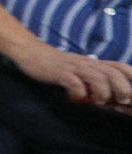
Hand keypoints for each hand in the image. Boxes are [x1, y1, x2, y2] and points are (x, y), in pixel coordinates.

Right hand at [12, 43, 131, 108]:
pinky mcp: (59, 72)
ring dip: (103, 92)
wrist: (32, 53)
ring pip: (97, 77)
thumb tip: (112, 98)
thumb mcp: (81, 69)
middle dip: (122, 89)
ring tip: (99, 101)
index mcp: (95, 64)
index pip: (120, 67)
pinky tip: (77, 97)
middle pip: (113, 73)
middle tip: (120, 101)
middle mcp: (87, 64)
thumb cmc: (59, 66)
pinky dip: (79, 91)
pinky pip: (73, 81)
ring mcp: (73, 67)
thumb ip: (96, 79)